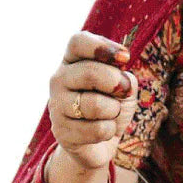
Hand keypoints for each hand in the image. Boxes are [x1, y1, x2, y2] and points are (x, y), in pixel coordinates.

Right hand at [48, 32, 138, 170]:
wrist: (101, 141)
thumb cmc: (112, 105)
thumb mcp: (124, 85)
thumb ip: (124, 77)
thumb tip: (122, 79)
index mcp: (72, 61)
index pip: (78, 42)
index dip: (103, 47)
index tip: (125, 58)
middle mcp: (59, 79)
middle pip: (90, 72)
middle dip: (117, 83)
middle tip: (123, 92)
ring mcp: (56, 105)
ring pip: (95, 105)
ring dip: (114, 111)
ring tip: (109, 113)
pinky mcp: (61, 131)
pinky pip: (97, 130)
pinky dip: (109, 131)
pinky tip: (101, 131)